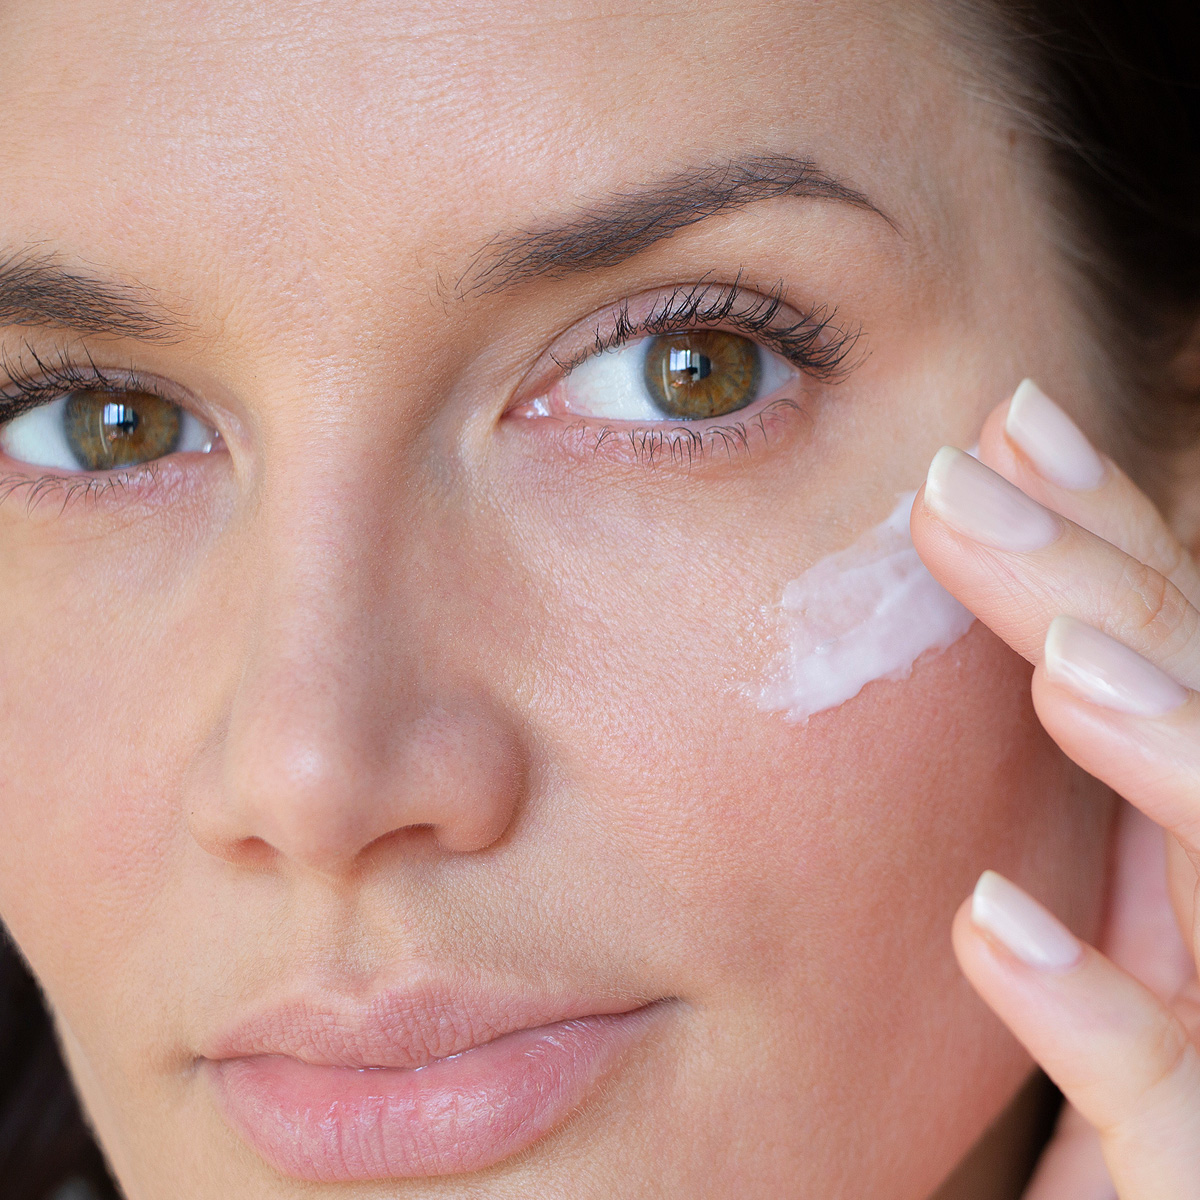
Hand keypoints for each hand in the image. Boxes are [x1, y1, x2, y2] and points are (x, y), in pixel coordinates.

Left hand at [910, 381, 1199, 1198]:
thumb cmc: (1130, 1106)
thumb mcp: (1115, 935)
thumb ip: (1110, 814)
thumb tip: (1040, 629)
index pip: (1187, 659)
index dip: (1113, 537)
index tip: (1008, 428)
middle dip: (1111, 587)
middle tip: (960, 476)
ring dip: (1175, 756)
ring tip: (1059, 657)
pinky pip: (1182, 1117)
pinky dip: (1105, 1024)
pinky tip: (988, 928)